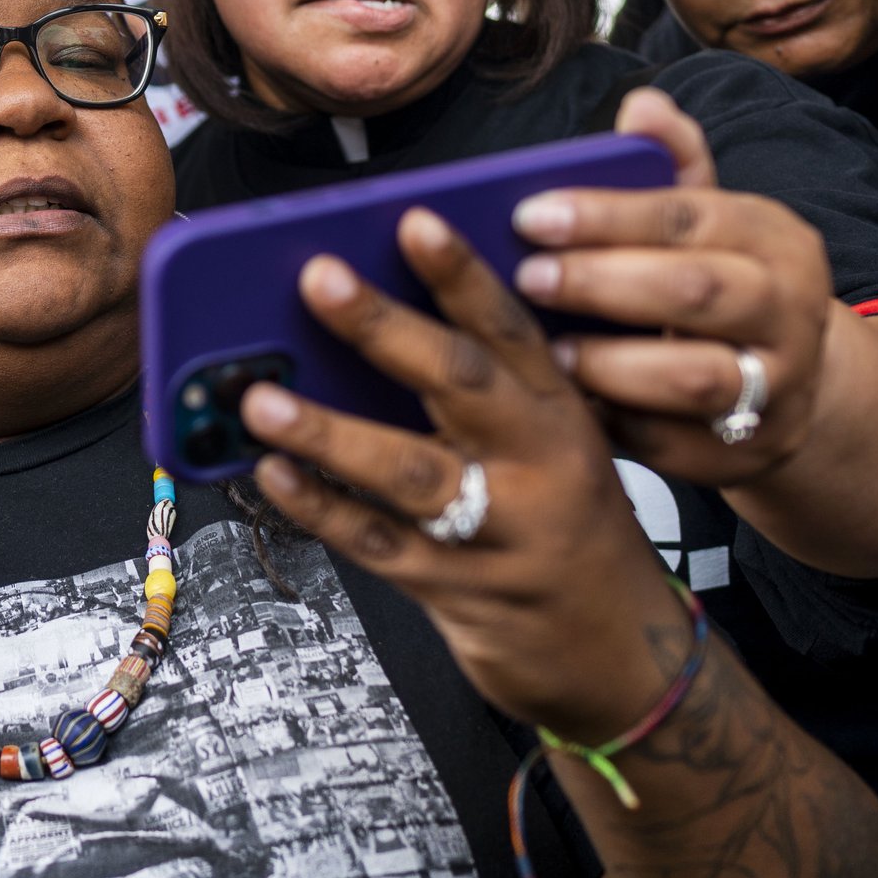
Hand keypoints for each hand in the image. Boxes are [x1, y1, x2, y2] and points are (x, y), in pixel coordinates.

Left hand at [239, 206, 687, 742]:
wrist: (620, 655)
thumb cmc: (568, 528)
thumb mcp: (550, 447)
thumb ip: (484, 392)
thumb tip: (368, 326)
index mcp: (560, 412)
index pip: (512, 329)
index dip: (463, 273)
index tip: (415, 221)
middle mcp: (539, 464)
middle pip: (460, 384)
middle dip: (384, 327)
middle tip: (318, 278)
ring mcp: (503, 533)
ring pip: (409, 473)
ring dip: (328, 431)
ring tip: (258, 396)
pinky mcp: (463, 592)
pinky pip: (380, 545)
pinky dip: (320, 508)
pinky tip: (272, 474)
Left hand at [510, 88, 835, 486]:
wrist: (798, 381)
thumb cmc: (721, 280)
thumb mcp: (711, 222)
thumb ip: (673, 166)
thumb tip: (641, 104)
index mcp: (776, 239)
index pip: (689, 215)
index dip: (606, 215)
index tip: (528, 215)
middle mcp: (789, 311)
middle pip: (696, 292)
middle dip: (602, 283)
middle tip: (526, 279)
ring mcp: (778, 387)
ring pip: (695, 377)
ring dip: (612, 364)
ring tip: (547, 351)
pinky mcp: (748, 452)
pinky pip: (678, 444)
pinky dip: (619, 426)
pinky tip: (566, 409)